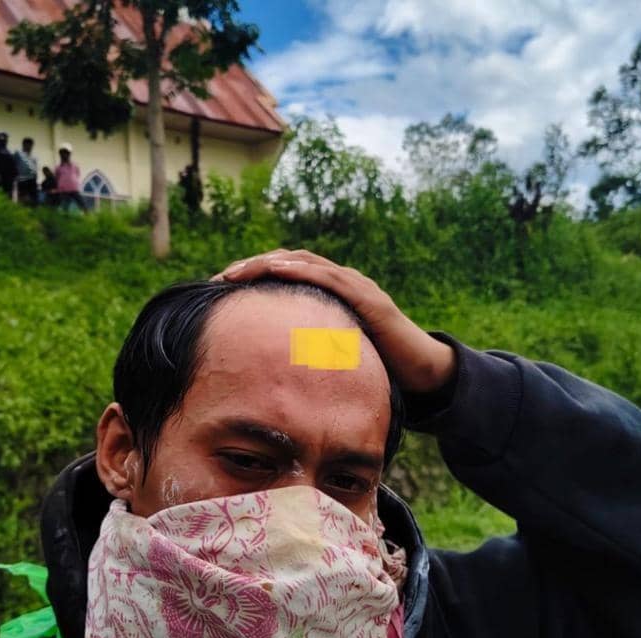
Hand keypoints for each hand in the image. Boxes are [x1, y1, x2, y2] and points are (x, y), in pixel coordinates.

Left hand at [210, 249, 455, 393]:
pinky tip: (279, 269)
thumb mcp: (329, 356)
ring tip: (239, 271)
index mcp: (328, 294)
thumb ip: (304, 352)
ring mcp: (355, 285)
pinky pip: (331, 278)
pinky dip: (303, 270)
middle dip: (252, 266)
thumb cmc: (376, 364)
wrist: (421, 371)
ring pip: (305, 262)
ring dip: (269, 263)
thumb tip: (266, 371)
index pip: (284, 274)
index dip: (252, 275)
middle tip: (220, 278)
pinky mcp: (368, 297)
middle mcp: (340, 282)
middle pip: (288, 262)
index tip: (220, 286)